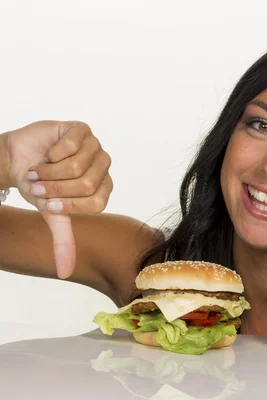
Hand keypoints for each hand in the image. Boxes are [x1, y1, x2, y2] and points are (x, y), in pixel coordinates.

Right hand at [4, 121, 112, 278]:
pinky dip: (52, 153)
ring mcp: (95, 146)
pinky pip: (71, 144)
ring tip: (39, 171)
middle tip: (39, 186)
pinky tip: (47, 153)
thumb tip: (66, 272)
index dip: (69, 204)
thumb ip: (63, 240)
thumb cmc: (40, 185)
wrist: (18, 160)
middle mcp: (103, 166)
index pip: (96, 202)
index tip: (47, 203)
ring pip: (77, 165)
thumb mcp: (52, 215)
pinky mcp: (82, 129)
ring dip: (50, 171)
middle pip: (87, 184)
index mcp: (103, 188)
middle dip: (55, 188)